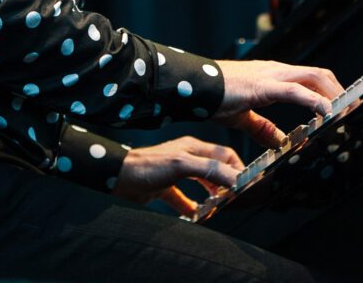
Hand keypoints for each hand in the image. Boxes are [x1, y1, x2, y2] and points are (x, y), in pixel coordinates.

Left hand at [113, 135, 244, 215]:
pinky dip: (191, 206)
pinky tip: (195, 215)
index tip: (244, 184)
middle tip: (232, 197)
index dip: (236, 168)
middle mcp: (186, 158)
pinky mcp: (165, 187)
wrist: (118, 177)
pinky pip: (183, 198)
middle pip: (214, 168)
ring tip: (218, 206)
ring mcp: (176, 172)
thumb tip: (232, 177)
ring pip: (201, 182)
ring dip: (211, 194)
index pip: (223, 154)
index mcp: (193, 147)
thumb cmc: (147, 166)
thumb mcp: (182, 165)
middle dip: (225, 182)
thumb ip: (208, 169)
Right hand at [214, 59, 344, 147]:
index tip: (346, 106)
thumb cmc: (215, 97)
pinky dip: (313, 99)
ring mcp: (271, 75)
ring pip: (313, 77)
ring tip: (347, 110)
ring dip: (333, 93)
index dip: (331, 90)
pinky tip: (325, 110)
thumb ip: (262, 128)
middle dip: (340, 90)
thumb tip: (278, 141)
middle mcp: (277, 71)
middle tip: (355, 109)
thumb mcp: (243, 116)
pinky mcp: (262, 85)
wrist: (195, 87)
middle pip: (319, 74)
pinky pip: (294, 90)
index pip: (311, 78)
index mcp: (274, 77)